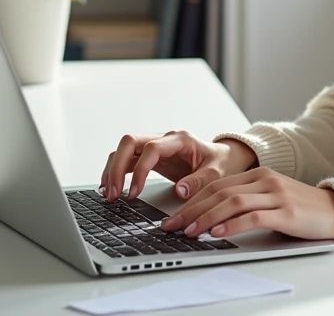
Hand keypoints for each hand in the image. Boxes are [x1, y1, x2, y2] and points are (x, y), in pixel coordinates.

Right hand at [101, 131, 257, 201]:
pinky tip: (111, 188)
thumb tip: (180, 191)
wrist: (224, 158)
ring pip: (124, 150)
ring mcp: (155, 146)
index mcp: (180, 140)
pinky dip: (116, 172)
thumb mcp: (217, 173)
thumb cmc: (221, 163)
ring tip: (109, 195)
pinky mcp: (150, 157)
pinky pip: (127, 160)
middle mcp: (164, 139)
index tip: (135, 193)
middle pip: (130, 142)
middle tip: (113, 194)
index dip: (140, 170)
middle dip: (117, 167)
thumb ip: (200, 181)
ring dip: (113, 170)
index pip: (151, 149)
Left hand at [160, 167, 333, 240]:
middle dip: (192, 210)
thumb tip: (211, 219)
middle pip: (219, 192)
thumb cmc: (302, 209)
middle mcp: (265, 180)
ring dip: (206, 218)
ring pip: (232, 202)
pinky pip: (253, 217)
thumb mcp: (271, 198)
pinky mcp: (286, 212)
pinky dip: (232, 225)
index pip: (216, 185)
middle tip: (172, 226)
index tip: (174, 217)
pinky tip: (218, 233)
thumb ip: (247, 202)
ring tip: (189, 232)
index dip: (192, 201)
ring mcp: (276, 195)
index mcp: (258, 175)